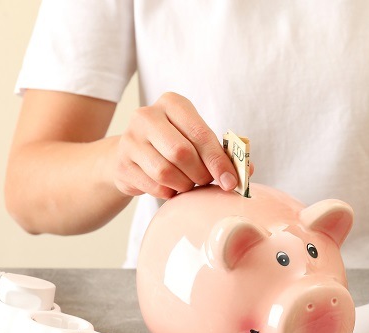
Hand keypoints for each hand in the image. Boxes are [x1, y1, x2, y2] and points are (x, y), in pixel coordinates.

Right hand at [114, 92, 238, 198]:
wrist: (130, 156)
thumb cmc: (172, 145)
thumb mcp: (196, 140)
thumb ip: (222, 151)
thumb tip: (247, 169)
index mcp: (172, 103)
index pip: (200, 133)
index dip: (218, 160)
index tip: (231, 181)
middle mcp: (147, 116)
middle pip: (182, 153)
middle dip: (200, 174)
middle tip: (206, 182)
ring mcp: (130, 139)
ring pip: (166, 172)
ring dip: (184, 185)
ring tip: (187, 183)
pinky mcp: (122, 164)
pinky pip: (154, 186)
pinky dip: (169, 192)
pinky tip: (170, 187)